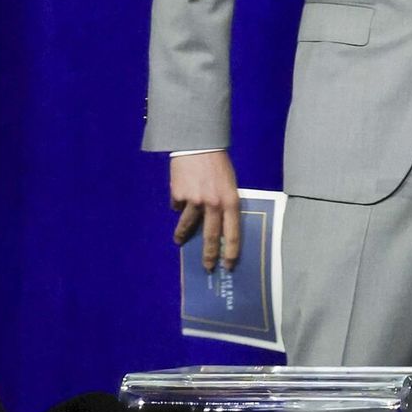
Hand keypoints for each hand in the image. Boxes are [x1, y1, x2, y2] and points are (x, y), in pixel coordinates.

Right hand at [170, 151, 240, 271]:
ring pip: (188, 225)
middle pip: (211, 236)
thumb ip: (225, 203)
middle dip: (209, 255)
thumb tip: (219, 224)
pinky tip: (179, 197)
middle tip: (207, 267)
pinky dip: (178, 204)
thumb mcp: (229, 184)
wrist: (197, 144)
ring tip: (178, 241)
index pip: (234, 232)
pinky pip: (178, 206)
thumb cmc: (218, 164)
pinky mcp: (179, 195)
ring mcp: (195, 201)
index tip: (228, 265)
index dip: (231, 251)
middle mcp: (214, 204)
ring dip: (182, 235)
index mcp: (231, 200)